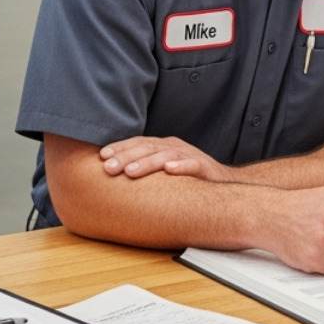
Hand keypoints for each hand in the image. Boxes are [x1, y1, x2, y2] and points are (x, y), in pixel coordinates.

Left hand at [100, 136, 235, 182]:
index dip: (120, 148)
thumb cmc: (186, 176)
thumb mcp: (162, 168)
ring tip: (130, 172)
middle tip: (108, 168)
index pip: (138, 142)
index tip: (102, 156)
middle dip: (126, 157)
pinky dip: (181, 166)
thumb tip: (113, 174)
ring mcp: (189, 155)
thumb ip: (143, 167)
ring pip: (165, 156)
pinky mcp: (204, 167)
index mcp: (162, 145)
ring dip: (147, 163)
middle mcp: (174, 147)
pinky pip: (192, 165)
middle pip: (147, 148)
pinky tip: (169, 171)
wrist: (221, 181)